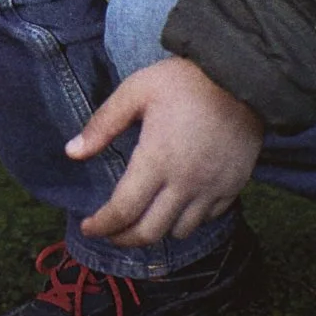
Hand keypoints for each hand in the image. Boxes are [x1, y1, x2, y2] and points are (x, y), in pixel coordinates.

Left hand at [66, 57, 265, 247]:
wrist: (243, 76)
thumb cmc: (185, 81)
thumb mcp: (136, 91)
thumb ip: (103, 124)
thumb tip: (72, 153)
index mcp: (157, 160)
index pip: (123, 211)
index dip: (102, 225)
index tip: (88, 227)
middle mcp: (185, 183)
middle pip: (150, 232)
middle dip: (124, 239)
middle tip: (110, 233)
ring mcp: (212, 188)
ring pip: (180, 232)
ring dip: (158, 230)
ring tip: (143, 219)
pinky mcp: (234, 186)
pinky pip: (208, 219)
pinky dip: (188, 220)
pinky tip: (177, 206)